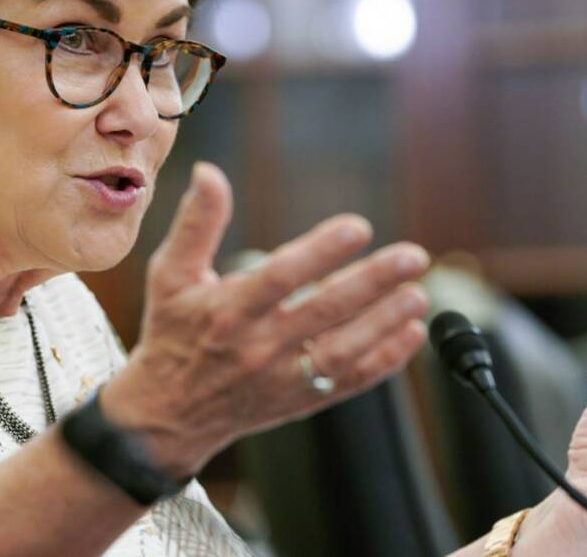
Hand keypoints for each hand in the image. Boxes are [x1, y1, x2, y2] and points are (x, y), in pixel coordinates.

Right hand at [102, 161, 429, 476]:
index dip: (320, 252)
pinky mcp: (299, 401)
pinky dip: (384, 361)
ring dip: (385, 323)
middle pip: (324, 312)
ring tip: (419, 294)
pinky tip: (411, 335)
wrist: (168, 415)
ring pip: (343, 351)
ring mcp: (281, 379)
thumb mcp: (170, 274)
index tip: (358, 227)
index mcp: (227, 311)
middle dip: (372, 282)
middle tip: (413, 256)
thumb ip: (196, 223)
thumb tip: (208, 171)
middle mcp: (257, 347)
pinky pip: (349, 382)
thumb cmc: (172, 332)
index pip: (280, 277)